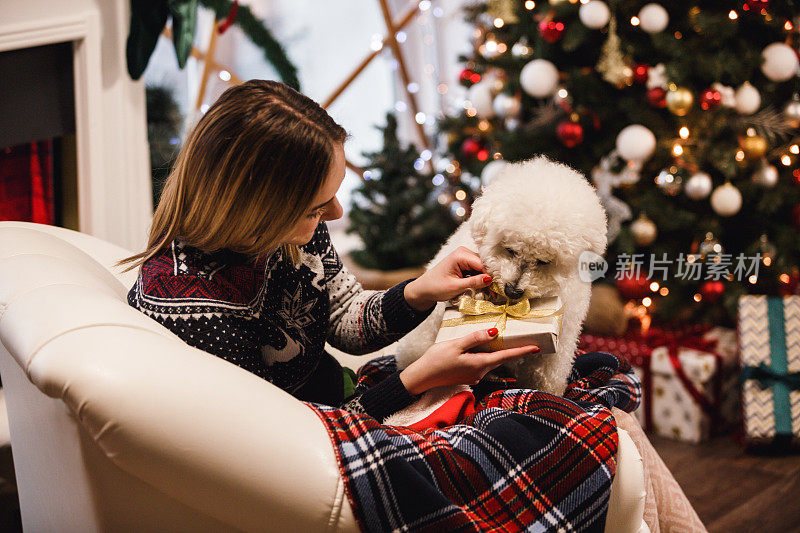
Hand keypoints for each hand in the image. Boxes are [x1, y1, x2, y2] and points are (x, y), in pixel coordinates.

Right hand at [399, 328, 540, 394]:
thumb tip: (495, 333)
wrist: (422, 377)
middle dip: (512, 351)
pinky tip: (481, 348)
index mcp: (479, 364)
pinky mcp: (467, 376)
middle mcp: (479, 373)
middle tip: (526, 342)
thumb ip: (475, 338)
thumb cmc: (436, 360)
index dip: (522, 351)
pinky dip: (485, 356)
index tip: (536, 348)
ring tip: (502, 341)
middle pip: (500, 359)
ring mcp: (473, 376)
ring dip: (497, 353)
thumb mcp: (455, 345)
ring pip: (490, 362)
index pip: (506, 356)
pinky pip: (481, 364)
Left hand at [403, 246, 492, 311]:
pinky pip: (478, 271)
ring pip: (483, 268)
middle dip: (490, 278)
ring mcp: (465, 258)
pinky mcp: (466, 264)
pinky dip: (481, 280)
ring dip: (486, 280)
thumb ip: (473, 282)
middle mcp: (464, 253)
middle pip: (484, 265)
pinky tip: (485, 289)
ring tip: (492, 293)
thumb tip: (490, 279)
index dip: (490, 276)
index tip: (497, 288)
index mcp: (460, 255)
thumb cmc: (436, 286)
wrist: (425, 288)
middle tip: (496, 293)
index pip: (482, 264)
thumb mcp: (455, 287)